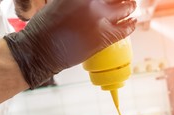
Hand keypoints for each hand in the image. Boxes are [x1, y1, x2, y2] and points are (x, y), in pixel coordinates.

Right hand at [4, 0, 136, 88]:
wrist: (41, 50)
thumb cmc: (45, 27)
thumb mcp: (60, 2)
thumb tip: (93, 2)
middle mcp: (92, 2)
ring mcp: (99, 19)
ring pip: (126, 8)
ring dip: (130, 6)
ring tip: (130, 7)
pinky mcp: (103, 37)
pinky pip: (125, 29)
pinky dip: (131, 25)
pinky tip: (132, 22)